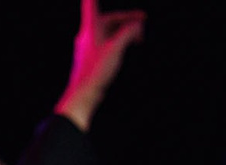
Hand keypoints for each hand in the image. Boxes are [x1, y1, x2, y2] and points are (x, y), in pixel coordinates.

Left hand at [55, 0, 144, 130]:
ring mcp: (89, 46)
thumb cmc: (96, 71)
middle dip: (126, 19)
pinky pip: (107, 43)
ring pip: (109, 32)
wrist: (82, 94)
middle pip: (108, 19)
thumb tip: (137, 24)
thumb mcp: (116, 48)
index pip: (90, 2)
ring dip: (124, 32)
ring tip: (139, 38)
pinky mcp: (92, 57)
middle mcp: (87, 35)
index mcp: (90, 28)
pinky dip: (119, 41)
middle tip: (143, 21)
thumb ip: (128, 32)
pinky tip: (127, 48)